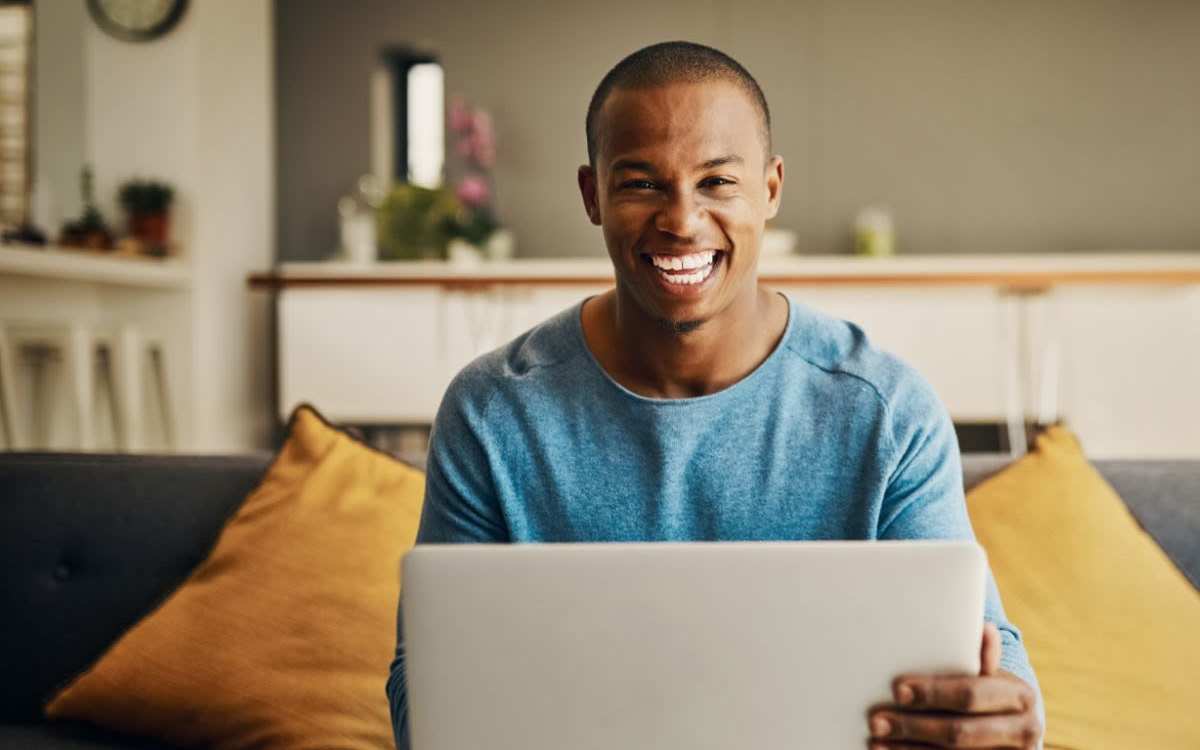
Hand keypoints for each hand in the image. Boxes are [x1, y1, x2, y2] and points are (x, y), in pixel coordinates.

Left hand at [866, 622, 1041, 747]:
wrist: (1014, 730)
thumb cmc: (990, 693)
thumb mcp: (991, 673)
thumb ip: (983, 653)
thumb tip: (984, 629)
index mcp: (1021, 697)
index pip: (971, 693)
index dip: (934, 693)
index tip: (897, 690)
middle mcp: (1023, 732)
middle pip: (959, 732)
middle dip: (914, 726)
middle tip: (877, 720)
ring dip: (909, 749)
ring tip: (876, 740)